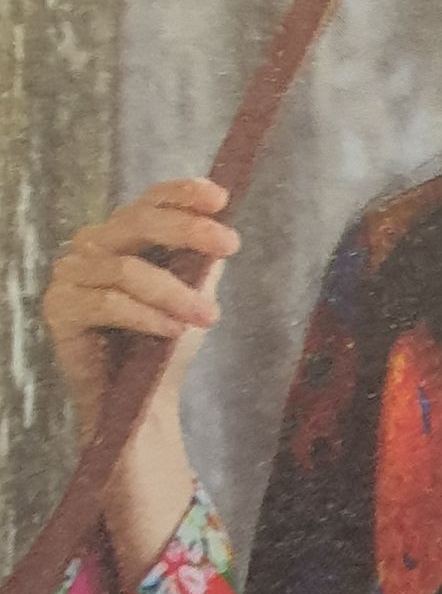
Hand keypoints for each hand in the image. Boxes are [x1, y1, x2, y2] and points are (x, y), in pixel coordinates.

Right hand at [42, 177, 237, 441]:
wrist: (142, 399)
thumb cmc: (164, 344)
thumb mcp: (194, 294)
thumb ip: (203, 260)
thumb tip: (223, 226)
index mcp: (123, 235)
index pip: (150, 202)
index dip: (183, 194)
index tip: (221, 198)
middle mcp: (92, 245)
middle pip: (138, 222)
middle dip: (188, 231)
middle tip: (230, 244)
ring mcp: (70, 273)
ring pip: (127, 269)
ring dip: (175, 293)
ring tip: (208, 317)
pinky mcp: (59, 307)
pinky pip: (108, 302)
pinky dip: (147, 316)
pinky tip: (172, 329)